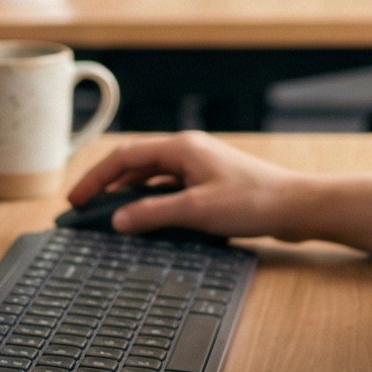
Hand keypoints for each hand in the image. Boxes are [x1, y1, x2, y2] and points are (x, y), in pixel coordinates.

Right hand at [65, 132, 309, 239]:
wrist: (296, 207)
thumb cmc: (253, 202)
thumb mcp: (196, 210)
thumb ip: (153, 213)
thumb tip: (117, 220)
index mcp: (181, 148)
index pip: (124, 157)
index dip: (96, 178)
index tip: (75, 199)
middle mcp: (188, 152)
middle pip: (136, 165)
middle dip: (108, 187)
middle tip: (85, 211)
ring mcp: (200, 168)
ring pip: (153, 179)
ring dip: (130, 196)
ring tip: (109, 219)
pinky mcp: (210, 185)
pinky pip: (170, 191)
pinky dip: (153, 204)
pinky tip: (147, 222)